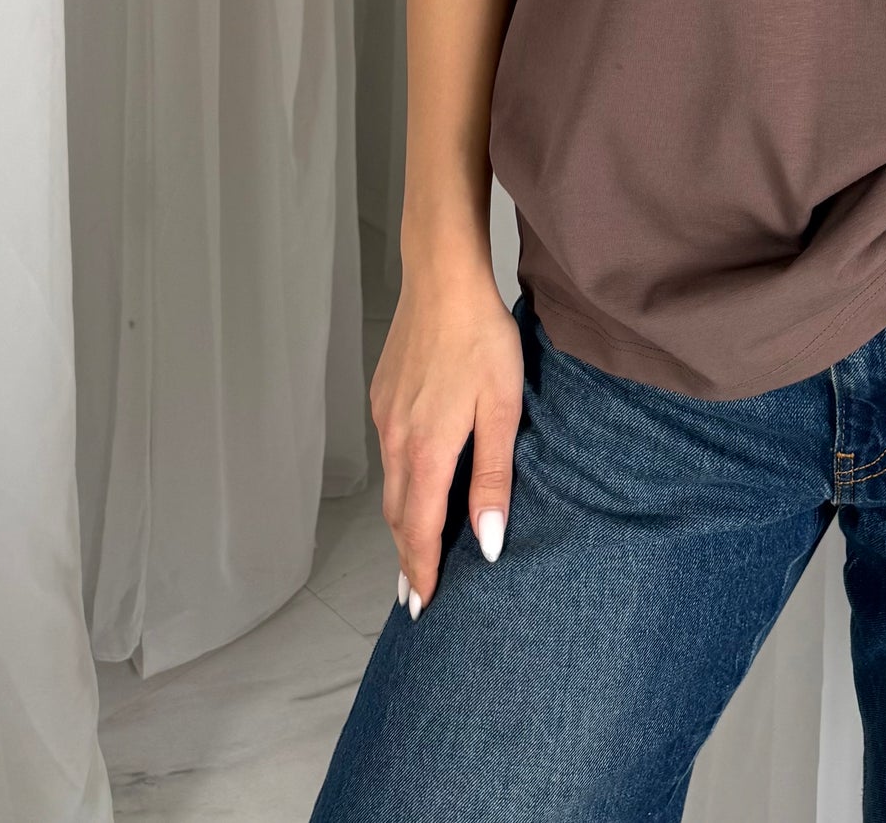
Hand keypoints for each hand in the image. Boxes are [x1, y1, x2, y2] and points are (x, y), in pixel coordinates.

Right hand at [370, 253, 523, 617]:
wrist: (442, 277)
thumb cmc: (481, 338)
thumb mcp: (502, 410)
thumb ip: (493, 480)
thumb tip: (488, 544)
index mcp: (426, 450)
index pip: (420, 531)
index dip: (421, 572)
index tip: (422, 607)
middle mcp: (396, 439)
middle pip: (397, 516)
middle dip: (406, 559)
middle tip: (414, 596)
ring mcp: (385, 416)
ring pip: (391, 486)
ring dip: (402, 524)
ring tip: (414, 552)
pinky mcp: (383, 395)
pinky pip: (388, 455)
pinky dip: (399, 485)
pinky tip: (414, 486)